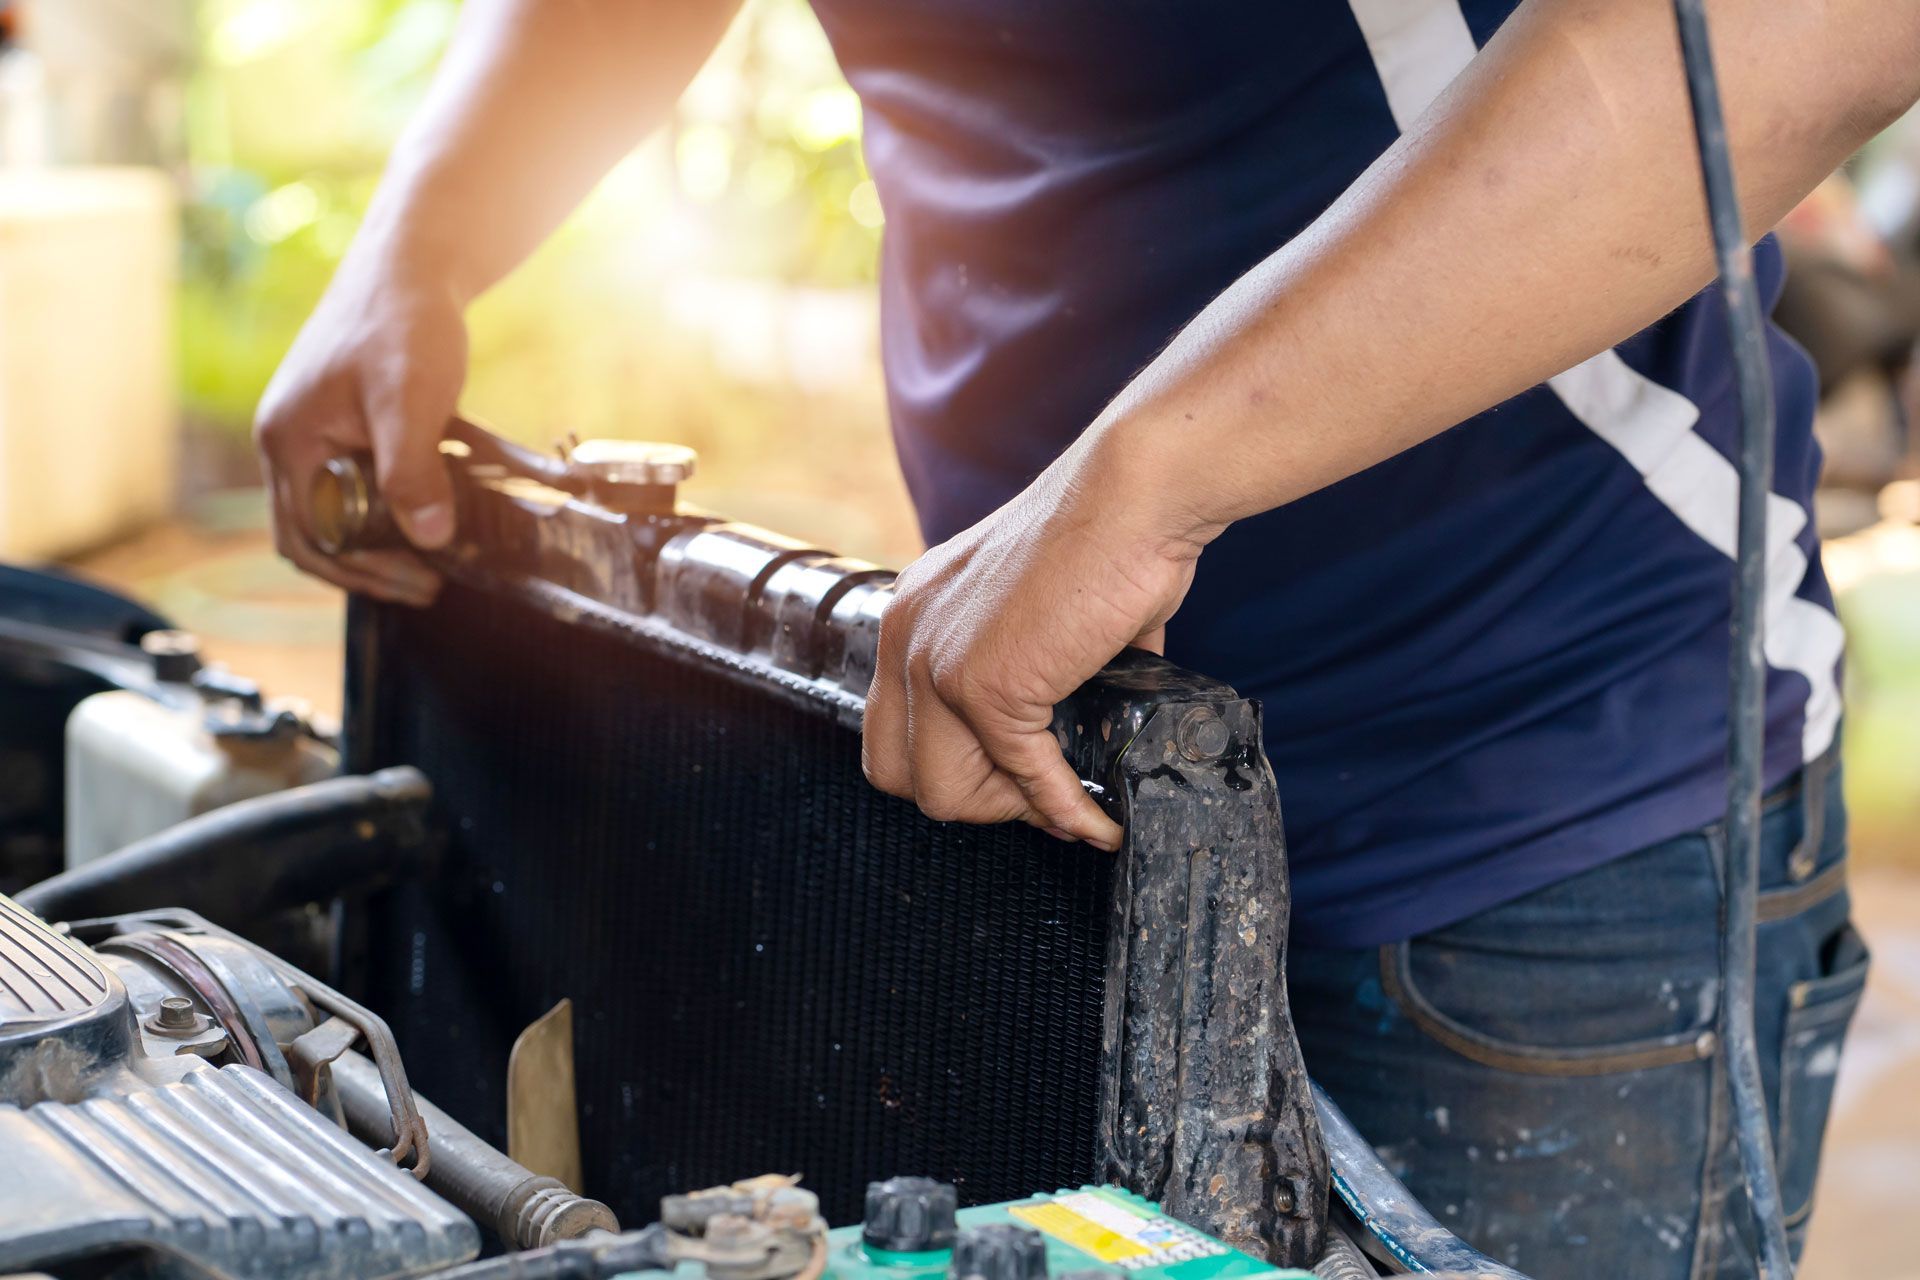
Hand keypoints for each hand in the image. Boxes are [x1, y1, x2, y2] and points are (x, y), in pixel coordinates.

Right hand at [254, 239, 467, 604]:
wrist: (415, 262)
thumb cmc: (404, 320)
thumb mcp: (410, 400)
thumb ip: (412, 470)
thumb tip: (427, 538)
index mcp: (287, 441)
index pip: (306, 540)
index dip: (359, 574)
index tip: (417, 583)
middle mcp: (289, 439)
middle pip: (317, 533)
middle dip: (371, 566)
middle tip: (432, 582)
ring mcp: (314, 429)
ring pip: (340, 509)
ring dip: (384, 539)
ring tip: (440, 553)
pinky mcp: (345, 420)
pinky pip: (359, 480)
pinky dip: (393, 503)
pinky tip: (440, 507)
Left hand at [862, 435, 1207, 849]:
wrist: (1136, 494)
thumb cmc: (1110, 534)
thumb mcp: (1036, 604)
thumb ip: (1030, 665)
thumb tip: (1064, 732)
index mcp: (911, 611)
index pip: (892, 727)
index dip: (951, 766)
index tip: (1013, 776)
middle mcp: (905, 634)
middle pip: (897, 772)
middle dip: (971, 799)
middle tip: (1036, 796)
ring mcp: (937, 663)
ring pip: (945, 792)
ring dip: (1014, 813)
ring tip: (1069, 807)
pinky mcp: (987, 687)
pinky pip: (1023, 778)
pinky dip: (1067, 811)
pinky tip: (1100, 822)